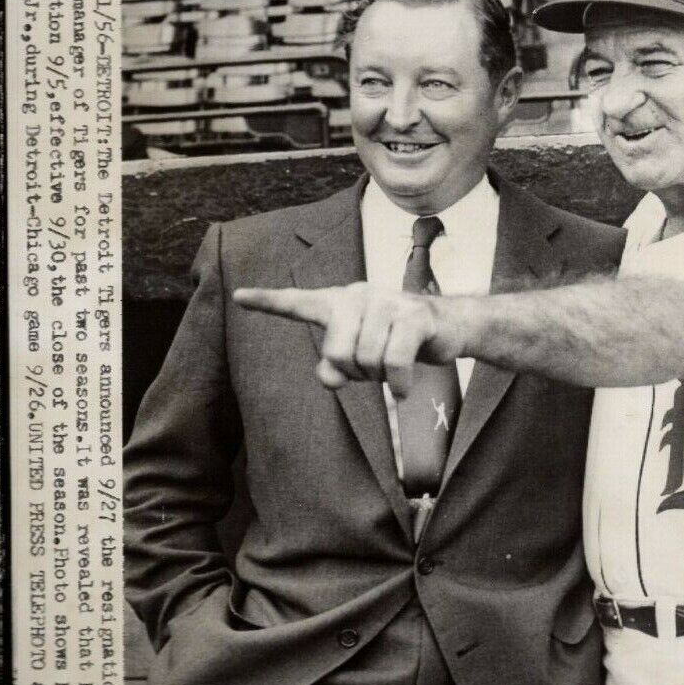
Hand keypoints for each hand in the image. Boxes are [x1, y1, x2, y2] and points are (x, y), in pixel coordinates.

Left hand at [233, 282, 454, 396]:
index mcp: (339, 303)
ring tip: (391, 370)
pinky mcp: (413, 316)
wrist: (445, 329)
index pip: (298, 302)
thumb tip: (329, 378)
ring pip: (366, 360)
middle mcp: (358, 296)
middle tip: (372, 372)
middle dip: (354, 374)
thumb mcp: (360, 358)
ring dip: (380, 378)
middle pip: (336, 353)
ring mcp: (386, 303)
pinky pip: (394, 362)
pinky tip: (403, 388)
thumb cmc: (394, 343)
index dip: (267, 301)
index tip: (239, 297)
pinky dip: (399, 384)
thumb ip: (334, 368)